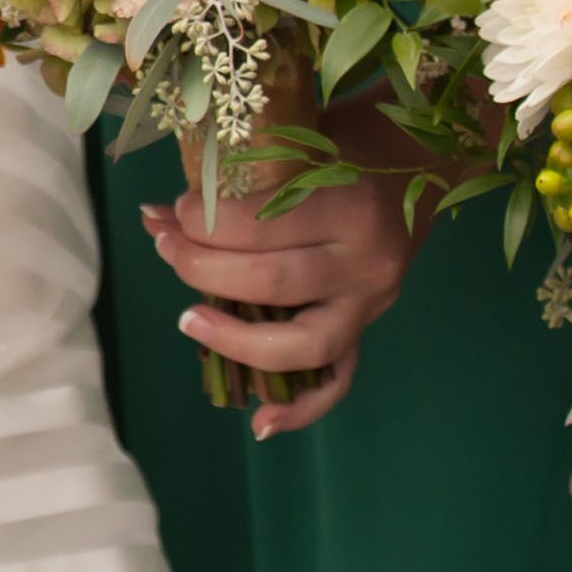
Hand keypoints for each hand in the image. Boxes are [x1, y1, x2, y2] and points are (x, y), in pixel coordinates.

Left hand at [141, 173, 415, 437]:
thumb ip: (231, 188)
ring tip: (188, 321)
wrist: (416, 164)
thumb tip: (154, 218)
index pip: (261, 228)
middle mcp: (365, 263)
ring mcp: (369, 304)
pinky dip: (300, 409)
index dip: (206, 225)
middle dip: (204, 271)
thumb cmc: (343, 150)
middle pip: (272, 284)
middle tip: (167, 249)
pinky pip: (336, 382)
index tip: (176, 213)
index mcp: (349, 208)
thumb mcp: (291, 153)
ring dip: (234, 338)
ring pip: (300, 343)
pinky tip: (260, 422)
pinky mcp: (365, 329)